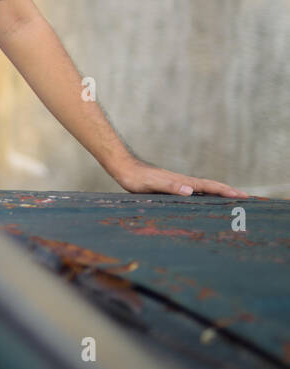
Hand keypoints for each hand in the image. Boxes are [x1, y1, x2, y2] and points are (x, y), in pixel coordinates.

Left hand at [107, 156, 248, 197]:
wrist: (124, 168)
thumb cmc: (136, 178)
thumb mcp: (153, 183)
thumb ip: (171, 186)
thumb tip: (191, 190)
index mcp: (183, 181)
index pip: (209, 186)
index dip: (226, 191)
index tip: (242, 195)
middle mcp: (183, 182)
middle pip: (210, 186)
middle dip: (228, 191)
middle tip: (246, 198)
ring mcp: (178, 183)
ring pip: (203, 189)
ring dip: (217, 193)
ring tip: (230, 199)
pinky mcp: (170, 186)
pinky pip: (193, 191)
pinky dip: (203, 195)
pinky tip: (203, 200)